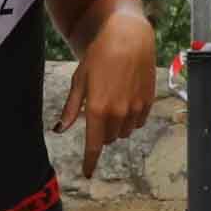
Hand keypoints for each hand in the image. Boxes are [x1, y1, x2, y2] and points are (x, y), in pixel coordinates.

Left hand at [56, 12, 156, 178]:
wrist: (130, 37)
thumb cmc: (100, 55)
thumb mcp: (80, 80)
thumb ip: (72, 108)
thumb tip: (61, 129)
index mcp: (98, 110)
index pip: (94, 146)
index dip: (90, 162)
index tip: (87, 173)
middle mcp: (118, 113)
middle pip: (109, 139)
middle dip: (102, 132)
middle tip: (99, 110)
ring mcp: (136, 109)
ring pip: (124, 132)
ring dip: (117, 125)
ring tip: (114, 100)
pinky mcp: (148, 102)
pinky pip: (139, 122)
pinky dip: (131, 117)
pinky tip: (127, 98)